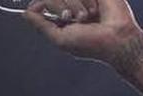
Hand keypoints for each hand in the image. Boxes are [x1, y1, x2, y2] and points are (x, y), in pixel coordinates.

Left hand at [23, 0, 142, 68]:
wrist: (117, 39)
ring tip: (88, 16)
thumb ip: (41, 26)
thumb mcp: (60, 39)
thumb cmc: (91, 44)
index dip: (41, 5)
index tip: (58, 16)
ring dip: (75, 4)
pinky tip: (95, 9)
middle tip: (76, 19)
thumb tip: (24, 13)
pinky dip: (86, 0)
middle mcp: (70, 5)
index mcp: (60, 18)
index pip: (40, 2)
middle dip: (61, 7)